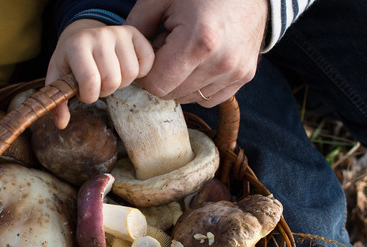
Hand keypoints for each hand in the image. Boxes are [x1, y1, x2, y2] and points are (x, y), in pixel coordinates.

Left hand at [46, 20, 153, 128]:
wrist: (81, 34)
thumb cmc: (70, 60)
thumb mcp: (57, 78)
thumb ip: (58, 101)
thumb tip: (61, 124)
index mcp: (76, 45)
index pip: (90, 81)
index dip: (89, 96)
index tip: (83, 92)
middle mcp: (99, 35)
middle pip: (113, 80)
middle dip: (105, 91)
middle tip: (97, 85)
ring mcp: (119, 32)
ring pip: (131, 73)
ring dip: (122, 83)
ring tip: (109, 76)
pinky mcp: (135, 33)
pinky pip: (147, 61)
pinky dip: (140, 72)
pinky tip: (125, 70)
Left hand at [125, 0, 267, 106]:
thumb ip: (136, 28)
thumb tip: (121, 57)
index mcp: (199, 42)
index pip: (157, 85)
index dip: (146, 73)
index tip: (150, 53)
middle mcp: (221, 62)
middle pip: (171, 94)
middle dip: (162, 76)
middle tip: (167, 48)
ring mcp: (236, 70)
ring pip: (189, 98)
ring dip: (180, 81)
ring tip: (185, 51)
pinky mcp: (245, 74)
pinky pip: (209, 98)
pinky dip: (199, 86)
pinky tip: (199, 62)